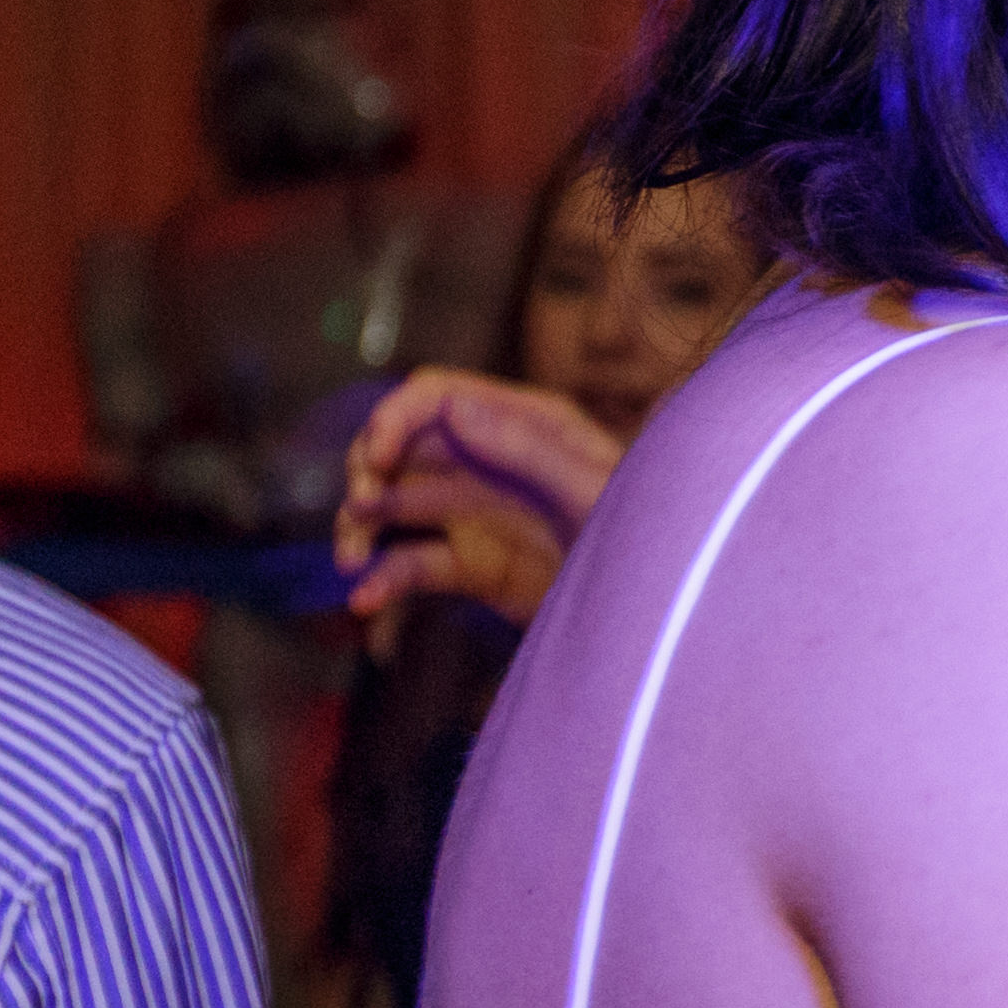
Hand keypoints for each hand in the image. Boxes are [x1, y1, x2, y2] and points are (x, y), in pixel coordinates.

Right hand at [336, 368, 626, 634]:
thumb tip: (453, 406)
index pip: (435, 395)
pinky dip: (383, 580)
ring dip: (361, 525)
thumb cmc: (647, 538)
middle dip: (367, 471)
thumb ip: (527, 448)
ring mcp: (476, 513)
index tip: (375, 460)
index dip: (393, 419)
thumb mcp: (591, 492)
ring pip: (393, 504)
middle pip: (401, 446)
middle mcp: (490, 461)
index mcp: (524, 424)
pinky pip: (411, 564)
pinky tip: (367, 600)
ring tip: (352, 559)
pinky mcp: (470, 566)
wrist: (655, 612)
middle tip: (360, 509)